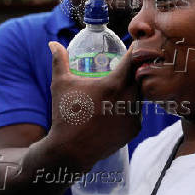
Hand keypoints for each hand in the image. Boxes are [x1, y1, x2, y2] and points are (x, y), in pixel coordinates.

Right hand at [47, 41, 140, 170]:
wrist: (70, 150)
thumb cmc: (65, 114)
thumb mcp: (61, 85)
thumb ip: (59, 61)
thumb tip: (53, 44)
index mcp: (114, 85)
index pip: (132, 60)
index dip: (135, 51)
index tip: (136, 44)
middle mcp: (128, 99)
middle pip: (140, 77)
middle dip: (136, 70)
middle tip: (130, 66)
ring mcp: (134, 116)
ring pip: (141, 95)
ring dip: (135, 89)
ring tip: (124, 86)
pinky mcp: (135, 129)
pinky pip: (137, 112)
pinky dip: (131, 107)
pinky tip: (120, 106)